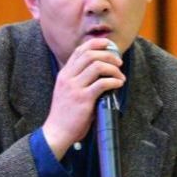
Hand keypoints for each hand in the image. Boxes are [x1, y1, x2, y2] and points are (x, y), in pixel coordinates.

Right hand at [41, 39, 124, 158]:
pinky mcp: (83, 99)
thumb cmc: (65, 114)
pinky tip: (118, 84)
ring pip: (97, 66)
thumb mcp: (67, 91)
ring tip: (120, 76)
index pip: (80, 50)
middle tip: (119, 61)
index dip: (96, 43)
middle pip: (90, 54)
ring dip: (113, 68)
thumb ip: (79, 80)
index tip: (109, 45)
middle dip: (108, 54)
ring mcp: (75, 88)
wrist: (57, 132)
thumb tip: (100, 72)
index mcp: (64, 74)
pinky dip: (114, 81)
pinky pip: (102, 83)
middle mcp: (68, 78)